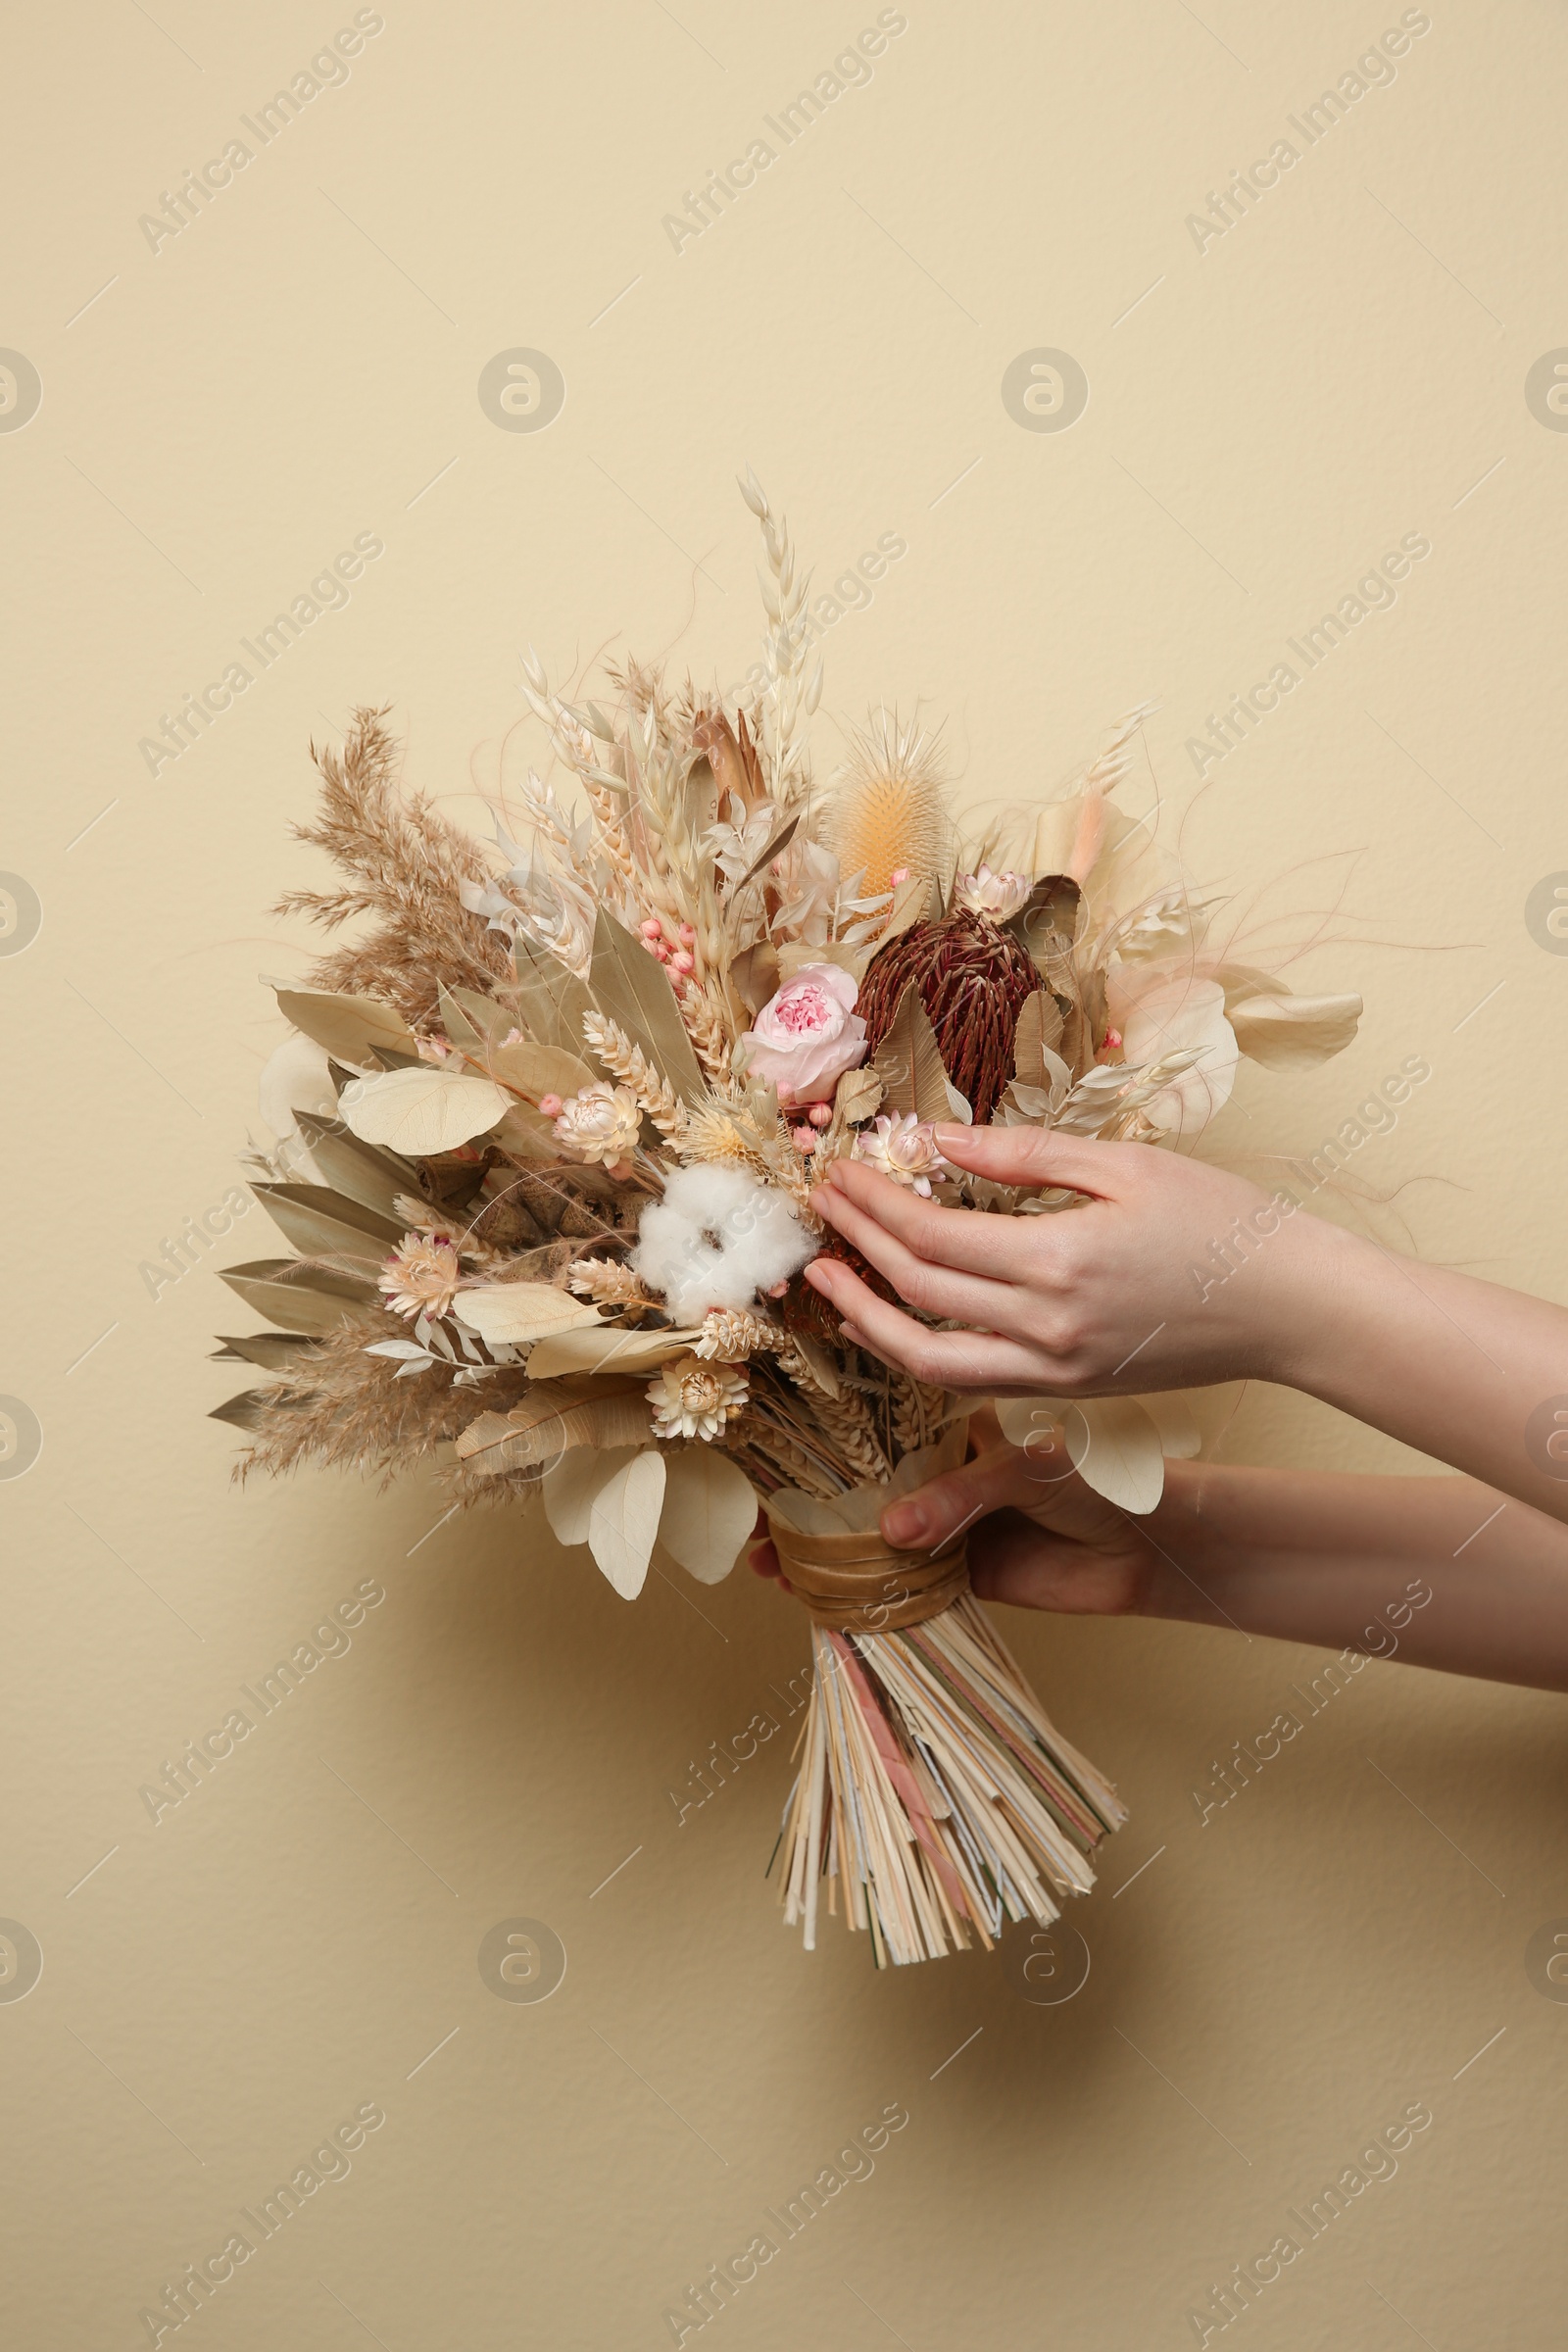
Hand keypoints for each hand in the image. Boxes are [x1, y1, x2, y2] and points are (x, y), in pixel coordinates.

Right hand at [747, 1412, 1160, 1616]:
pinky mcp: (955, 1579)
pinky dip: (852, 1593)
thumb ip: (963, 1495)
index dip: (817, 1434)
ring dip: (814, 1551)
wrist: (1153, 1549)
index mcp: (948, 1430)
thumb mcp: (1029, 1470)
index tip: (768, 1444)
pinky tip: (811, 1598)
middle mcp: (935, 1475)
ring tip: (767, 1563)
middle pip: (852, 1487)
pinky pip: (893, 1587)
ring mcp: (942, 1528)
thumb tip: (895, 1531)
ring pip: (863, 1539)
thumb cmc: (1100, 1482)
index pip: (870, 1425)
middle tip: (750, 1515)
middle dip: (798, 1499)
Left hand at [804, 1123, 1323, 1396]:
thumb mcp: (1125, 1166)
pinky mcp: (1066, 1391)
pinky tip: (887, 1318)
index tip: (839, 1173)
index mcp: (1061, 1262)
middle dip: (857, 1247)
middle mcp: (1049, 1329)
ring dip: (867, 1318)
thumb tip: (937, 1141)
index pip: (933, 1238)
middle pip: (918, 1294)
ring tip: (826, 1277)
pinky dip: (915, 1352)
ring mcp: (1055, 1371)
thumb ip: (1024, 1156)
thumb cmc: (1219, 1222)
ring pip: (928, 1361)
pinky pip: (968, 1381)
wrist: (1289, 1306)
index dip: (875, 1205)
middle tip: (821, 1207)